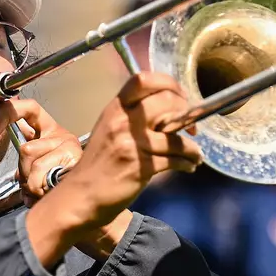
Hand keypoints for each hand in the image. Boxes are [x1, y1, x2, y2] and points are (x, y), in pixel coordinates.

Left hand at [4, 98, 82, 203]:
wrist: (82, 198)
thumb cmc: (54, 184)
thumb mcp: (33, 168)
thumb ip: (21, 161)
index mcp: (47, 129)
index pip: (27, 108)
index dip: (6, 114)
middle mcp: (60, 133)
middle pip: (26, 148)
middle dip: (24, 172)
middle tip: (33, 184)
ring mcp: (70, 144)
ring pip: (34, 164)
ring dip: (32, 184)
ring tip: (43, 190)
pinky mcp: (75, 158)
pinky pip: (44, 176)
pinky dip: (41, 190)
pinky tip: (50, 192)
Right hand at [24, 73, 201, 265]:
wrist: (81, 196)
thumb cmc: (97, 165)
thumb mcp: (110, 131)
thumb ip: (134, 118)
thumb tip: (170, 112)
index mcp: (115, 109)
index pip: (143, 79)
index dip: (169, 83)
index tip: (181, 97)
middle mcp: (122, 121)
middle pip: (166, 102)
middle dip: (187, 113)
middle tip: (192, 127)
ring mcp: (131, 143)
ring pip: (175, 137)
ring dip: (192, 148)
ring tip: (194, 155)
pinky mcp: (140, 166)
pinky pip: (175, 159)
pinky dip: (187, 162)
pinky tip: (188, 166)